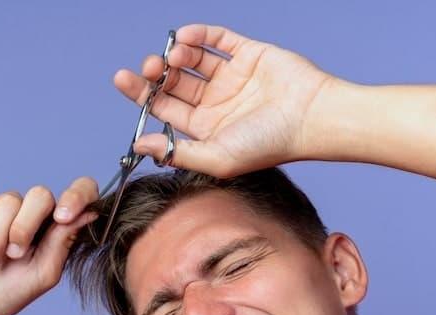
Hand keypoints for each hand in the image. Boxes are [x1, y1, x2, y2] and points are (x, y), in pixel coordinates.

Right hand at [0, 177, 97, 314]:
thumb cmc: (13, 289)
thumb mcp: (45, 272)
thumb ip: (64, 241)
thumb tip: (90, 214)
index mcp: (59, 224)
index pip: (81, 192)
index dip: (77, 196)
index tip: (62, 218)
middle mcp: (36, 210)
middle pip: (40, 194)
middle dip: (24, 228)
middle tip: (14, 255)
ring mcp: (7, 204)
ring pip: (9, 201)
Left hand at [114, 24, 333, 176]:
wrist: (312, 117)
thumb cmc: (269, 145)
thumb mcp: (216, 158)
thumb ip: (176, 153)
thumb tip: (138, 146)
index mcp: (205, 129)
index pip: (164, 109)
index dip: (142, 94)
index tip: (124, 79)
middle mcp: (216, 103)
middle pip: (173, 83)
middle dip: (155, 74)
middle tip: (148, 67)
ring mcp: (232, 77)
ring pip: (193, 60)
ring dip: (176, 54)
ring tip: (173, 55)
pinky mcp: (248, 54)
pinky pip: (218, 39)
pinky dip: (199, 34)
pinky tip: (186, 37)